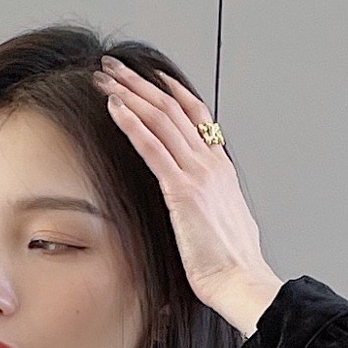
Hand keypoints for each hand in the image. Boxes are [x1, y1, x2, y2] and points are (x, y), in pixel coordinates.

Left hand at [92, 56, 282, 335]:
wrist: (242, 281)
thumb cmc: (232, 264)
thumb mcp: (227, 224)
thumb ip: (212, 206)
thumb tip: (202, 209)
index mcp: (221, 169)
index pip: (196, 115)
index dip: (171, 91)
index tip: (151, 76)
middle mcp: (211, 163)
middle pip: (173, 108)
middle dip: (139, 83)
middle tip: (114, 66)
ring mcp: (198, 174)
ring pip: (160, 119)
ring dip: (129, 94)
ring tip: (105, 77)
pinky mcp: (182, 191)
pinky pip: (152, 147)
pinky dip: (132, 123)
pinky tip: (115, 107)